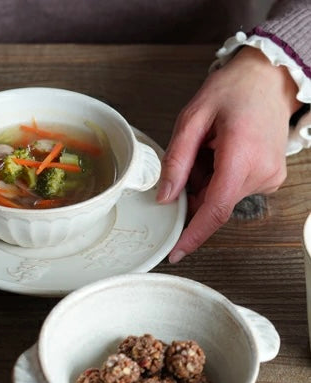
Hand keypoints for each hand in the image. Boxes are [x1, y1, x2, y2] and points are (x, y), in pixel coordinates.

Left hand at [157, 46, 300, 262]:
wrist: (268, 78)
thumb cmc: (233, 90)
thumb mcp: (192, 119)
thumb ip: (176, 161)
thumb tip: (165, 197)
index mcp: (242, 156)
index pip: (215, 210)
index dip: (193, 235)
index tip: (176, 252)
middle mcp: (262, 173)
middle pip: (213, 202)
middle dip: (193, 188)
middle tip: (194, 154)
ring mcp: (269, 177)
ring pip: (220, 197)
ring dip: (205, 181)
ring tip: (211, 146)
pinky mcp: (269, 178)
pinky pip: (232, 190)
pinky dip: (217, 178)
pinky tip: (221, 152)